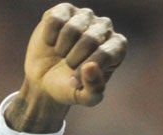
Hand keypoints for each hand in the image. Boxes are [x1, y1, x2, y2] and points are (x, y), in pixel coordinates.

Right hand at [6, 3, 126, 131]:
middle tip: (69, 66)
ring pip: (72, 28)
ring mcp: (85, 16)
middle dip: (75, 59)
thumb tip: (90, 66)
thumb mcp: (84, 97)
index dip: (87, 69)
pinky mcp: (64, 10)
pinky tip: (52, 42)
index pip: (106, 53)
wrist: (45, 80)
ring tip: (62, 54)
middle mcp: (105, 27)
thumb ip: (94, 89)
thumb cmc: (71, 87)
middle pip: (91, 39)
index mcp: (117, 47)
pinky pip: (55, 20)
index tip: (75, 81)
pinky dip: (50, 36)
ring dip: (62, 48)